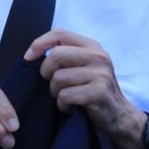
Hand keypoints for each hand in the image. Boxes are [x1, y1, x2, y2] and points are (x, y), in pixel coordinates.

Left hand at [24, 29, 145, 148]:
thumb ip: (67, 55)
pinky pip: (65, 96)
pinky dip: (63, 105)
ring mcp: (100, 74)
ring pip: (58, 78)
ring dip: (56, 92)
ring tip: (66, 97)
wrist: (119, 115)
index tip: (28, 57)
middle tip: (53, 84)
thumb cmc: (94, 89)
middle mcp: (98, 56)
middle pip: (56, 55)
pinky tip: (71, 107)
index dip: (40, 43)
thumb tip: (33, 53)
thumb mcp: (85, 65)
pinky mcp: (98, 92)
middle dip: (46, 72)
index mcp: (92, 46)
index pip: (60, 33)